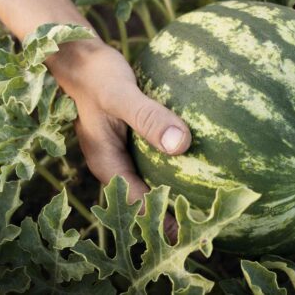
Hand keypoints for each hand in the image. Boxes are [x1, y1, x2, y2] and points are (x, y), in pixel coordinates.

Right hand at [47, 39, 191, 239]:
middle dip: (175, 217)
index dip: (164, 223)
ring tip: (214, 205)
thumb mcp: (120, 95)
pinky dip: (177, 166)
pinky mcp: (135, 140)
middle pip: (147, 200)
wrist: (81, 58)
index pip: (138, 204)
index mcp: (107, 164)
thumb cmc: (97, 75)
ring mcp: (125, 153)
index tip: (195, 236)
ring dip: (177, 195)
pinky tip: (207, 162)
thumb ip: (147, 118)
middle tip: (211, 229)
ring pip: (153, 182)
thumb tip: (180, 145)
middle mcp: (116, 165)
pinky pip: (158, 160)